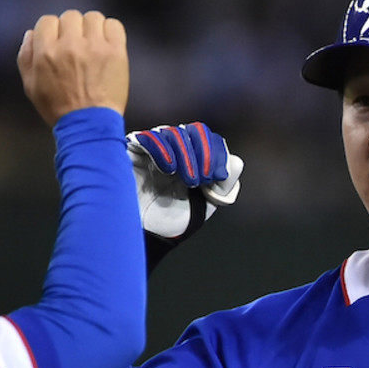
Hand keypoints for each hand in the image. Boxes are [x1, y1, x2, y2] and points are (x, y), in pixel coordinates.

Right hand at [17, 10, 127, 125]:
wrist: (90, 126)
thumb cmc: (59, 109)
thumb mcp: (31, 87)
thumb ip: (26, 57)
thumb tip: (31, 33)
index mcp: (46, 52)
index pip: (47, 21)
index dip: (53, 31)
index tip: (60, 43)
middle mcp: (69, 45)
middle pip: (70, 16)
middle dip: (73, 30)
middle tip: (78, 47)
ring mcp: (94, 47)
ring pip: (93, 18)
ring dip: (92, 29)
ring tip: (94, 46)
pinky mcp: (115, 52)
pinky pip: (114, 25)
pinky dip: (111, 32)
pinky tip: (107, 46)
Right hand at [128, 122, 242, 239]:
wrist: (146, 236)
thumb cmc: (173, 221)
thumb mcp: (206, 204)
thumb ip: (224, 186)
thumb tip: (237, 161)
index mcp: (191, 157)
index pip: (207, 138)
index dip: (216, 152)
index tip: (216, 178)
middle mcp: (171, 149)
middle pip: (194, 132)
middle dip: (203, 153)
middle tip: (203, 179)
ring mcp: (151, 149)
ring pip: (174, 134)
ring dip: (186, 155)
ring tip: (189, 181)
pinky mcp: (131, 152)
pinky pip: (148, 138)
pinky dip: (162, 150)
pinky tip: (169, 169)